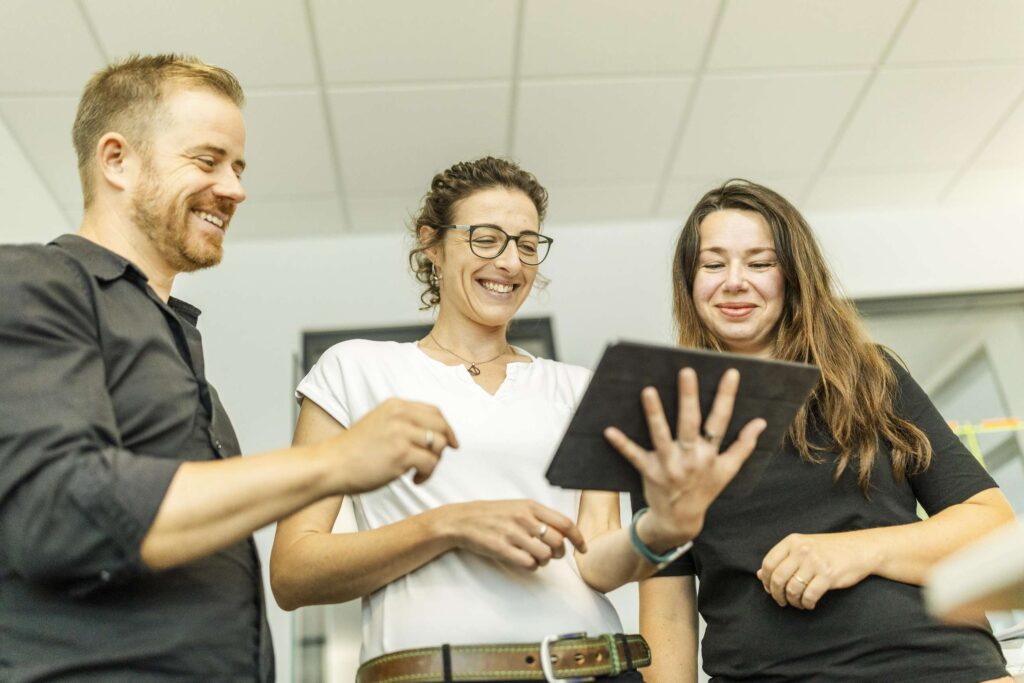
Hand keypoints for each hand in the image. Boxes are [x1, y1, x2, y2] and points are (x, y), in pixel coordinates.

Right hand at [324, 398, 457, 493]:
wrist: (330, 465)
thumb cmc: (353, 451)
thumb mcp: (379, 423)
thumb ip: (403, 423)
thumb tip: (434, 434)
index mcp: (396, 405)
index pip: (434, 412)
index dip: (446, 428)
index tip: (451, 442)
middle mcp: (400, 415)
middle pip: (441, 426)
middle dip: (445, 445)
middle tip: (435, 460)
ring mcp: (401, 433)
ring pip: (439, 445)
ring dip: (434, 462)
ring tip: (418, 472)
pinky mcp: (401, 454)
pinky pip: (430, 463)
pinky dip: (427, 475)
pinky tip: (414, 480)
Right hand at [435, 499, 587, 570]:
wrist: (463, 520)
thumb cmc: (494, 514)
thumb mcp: (519, 506)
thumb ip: (540, 516)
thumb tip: (564, 532)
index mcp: (530, 506)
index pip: (565, 523)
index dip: (578, 538)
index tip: (583, 548)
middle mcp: (523, 518)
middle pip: (557, 542)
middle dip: (560, 553)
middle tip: (554, 555)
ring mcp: (512, 534)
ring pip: (545, 556)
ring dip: (545, 561)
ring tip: (536, 558)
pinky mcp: (501, 549)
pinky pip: (528, 564)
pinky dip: (531, 567)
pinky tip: (524, 561)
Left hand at [604, 368, 765, 550]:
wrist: (680, 520)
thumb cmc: (704, 489)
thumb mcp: (728, 470)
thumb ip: (744, 446)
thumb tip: (761, 422)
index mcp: (710, 454)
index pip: (721, 420)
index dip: (727, 396)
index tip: (731, 372)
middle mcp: (691, 458)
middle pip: (690, 424)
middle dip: (688, 397)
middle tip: (686, 371)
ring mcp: (669, 465)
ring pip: (661, 435)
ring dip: (654, 414)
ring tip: (647, 390)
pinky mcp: (649, 471)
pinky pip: (634, 456)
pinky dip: (621, 444)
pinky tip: (609, 430)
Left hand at [757, 531, 877, 608]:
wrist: (860, 549)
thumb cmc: (828, 550)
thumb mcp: (803, 548)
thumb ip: (782, 559)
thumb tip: (759, 575)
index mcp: (792, 541)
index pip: (768, 563)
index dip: (766, 580)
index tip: (769, 589)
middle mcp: (801, 550)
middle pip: (777, 578)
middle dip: (776, 594)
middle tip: (781, 601)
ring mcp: (815, 562)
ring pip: (792, 589)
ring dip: (792, 601)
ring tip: (797, 603)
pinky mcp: (828, 575)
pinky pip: (809, 596)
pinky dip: (806, 604)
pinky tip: (809, 604)